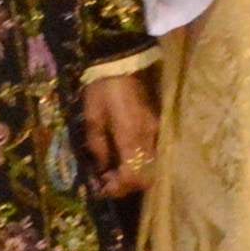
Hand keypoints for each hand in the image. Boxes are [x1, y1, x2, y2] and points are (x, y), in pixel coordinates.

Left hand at [80, 70, 159, 197]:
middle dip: (127, 186)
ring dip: (135, 176)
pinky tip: (125, 157)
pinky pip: (153, 153)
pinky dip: (140, 163)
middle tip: (108, 182)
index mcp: (130, 136)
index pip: (132, 176)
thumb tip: (102, 169)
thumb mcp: (93, 118)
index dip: (118, 188)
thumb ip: (98, 147)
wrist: (122, 62)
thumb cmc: (102, 89)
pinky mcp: (157, 125)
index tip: (102, 188)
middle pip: (146, 176)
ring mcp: (155, 131)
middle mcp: (148, 138)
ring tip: (115, 171)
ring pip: (152, 167)